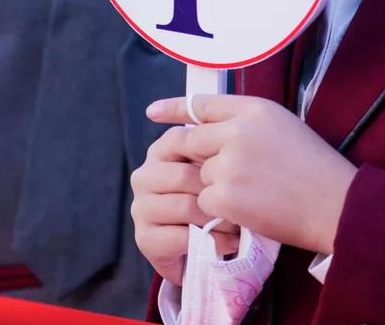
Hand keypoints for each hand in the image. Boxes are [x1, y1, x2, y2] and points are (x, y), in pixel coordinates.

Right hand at [131, 129, 238, 285]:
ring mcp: (140, 207)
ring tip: (240, 225)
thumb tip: (236, 135)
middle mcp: (144, 176)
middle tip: (244, 203)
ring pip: (185, 206)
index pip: (182, 140)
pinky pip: (182, 237)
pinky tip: (231, 243)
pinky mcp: (144, 238)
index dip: (213, 156)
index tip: (238, 170)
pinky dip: (212, 241)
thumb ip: (218, 150)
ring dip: (218, 219)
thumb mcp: (216, 171)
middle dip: (218, 192)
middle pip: (184, 176)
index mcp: (159, 152)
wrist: (200, 249)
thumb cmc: (213, 202)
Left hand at [149, 95, 356, 256]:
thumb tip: (203, 129)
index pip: (201, 104)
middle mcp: (237, 130)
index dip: (173, 109)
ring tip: (253, 195)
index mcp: (254, 108)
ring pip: (198, 176)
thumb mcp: (282, 127)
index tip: (153, 113)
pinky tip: (248, 211)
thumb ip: (244, 122)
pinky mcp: (224, 195)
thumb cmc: (315, 168)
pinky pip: (205, 202)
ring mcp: (228, 163)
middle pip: (191, 141)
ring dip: (215, 189)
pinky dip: (220, 211)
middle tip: (220, 176)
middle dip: (198, 160)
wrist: (336, 206)